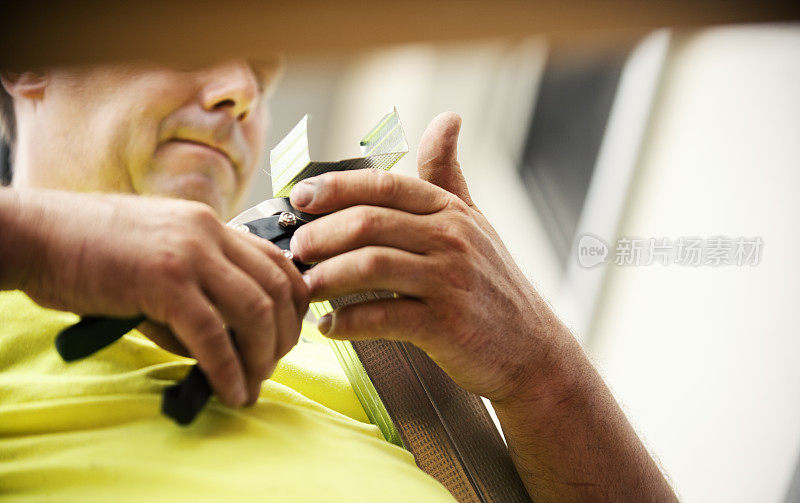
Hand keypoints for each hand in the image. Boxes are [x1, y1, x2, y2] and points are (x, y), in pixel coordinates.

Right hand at [5, 190, 307, 407]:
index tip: (287, 335)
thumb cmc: (92, 249)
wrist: (38, 235)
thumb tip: (224, 346)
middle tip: (271, 367)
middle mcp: (209, 233)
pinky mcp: (164, 281)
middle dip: (283, 336)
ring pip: (254, 311)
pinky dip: (228, 369)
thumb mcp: (160, 257)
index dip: (293, 304)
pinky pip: (212, 333)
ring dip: (263, 357)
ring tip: (253, 385)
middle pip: (276, 289)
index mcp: (210, 225)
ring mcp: (188, 254)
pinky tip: (231, 391)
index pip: (277, 262)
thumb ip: (197, 292)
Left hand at [289, 113, 572, 403]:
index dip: (335, 188)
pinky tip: (329, 326)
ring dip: (327, 276)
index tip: (300, 198)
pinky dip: (348, 322)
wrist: (531, 350)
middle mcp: (452, 238)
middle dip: (321, 234)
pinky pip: (383, 317)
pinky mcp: (446, 324)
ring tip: (305, 287)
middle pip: (369, 223)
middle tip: (295, 250)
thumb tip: (448, 118)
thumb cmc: (493, 285)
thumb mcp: (475, 222)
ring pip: (371, 265)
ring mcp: (450, 280)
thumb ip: (449, 175)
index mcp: (450, 211)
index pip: (383, 185)